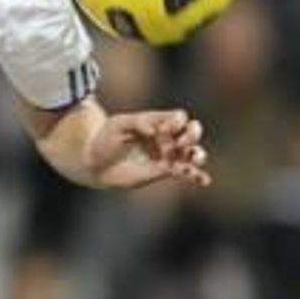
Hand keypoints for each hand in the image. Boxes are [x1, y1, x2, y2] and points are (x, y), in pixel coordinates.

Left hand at [85, 109, 211, 188]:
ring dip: (197, 155)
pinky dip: (197, 176)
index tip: (162, 130)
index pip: (179, 117)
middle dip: (192, 135)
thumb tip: (155, 130)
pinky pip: (186, 173)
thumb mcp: (118, 124)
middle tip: (181, 143)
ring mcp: (167, 154)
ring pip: (193, 153)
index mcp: (158, 121)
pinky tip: (204, 181)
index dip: (176, 122)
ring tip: (194, 159)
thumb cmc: (105, 138)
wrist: (96, 162)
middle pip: (192, 131)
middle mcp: (167, 136)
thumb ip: (138, 122)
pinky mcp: (165, 171)